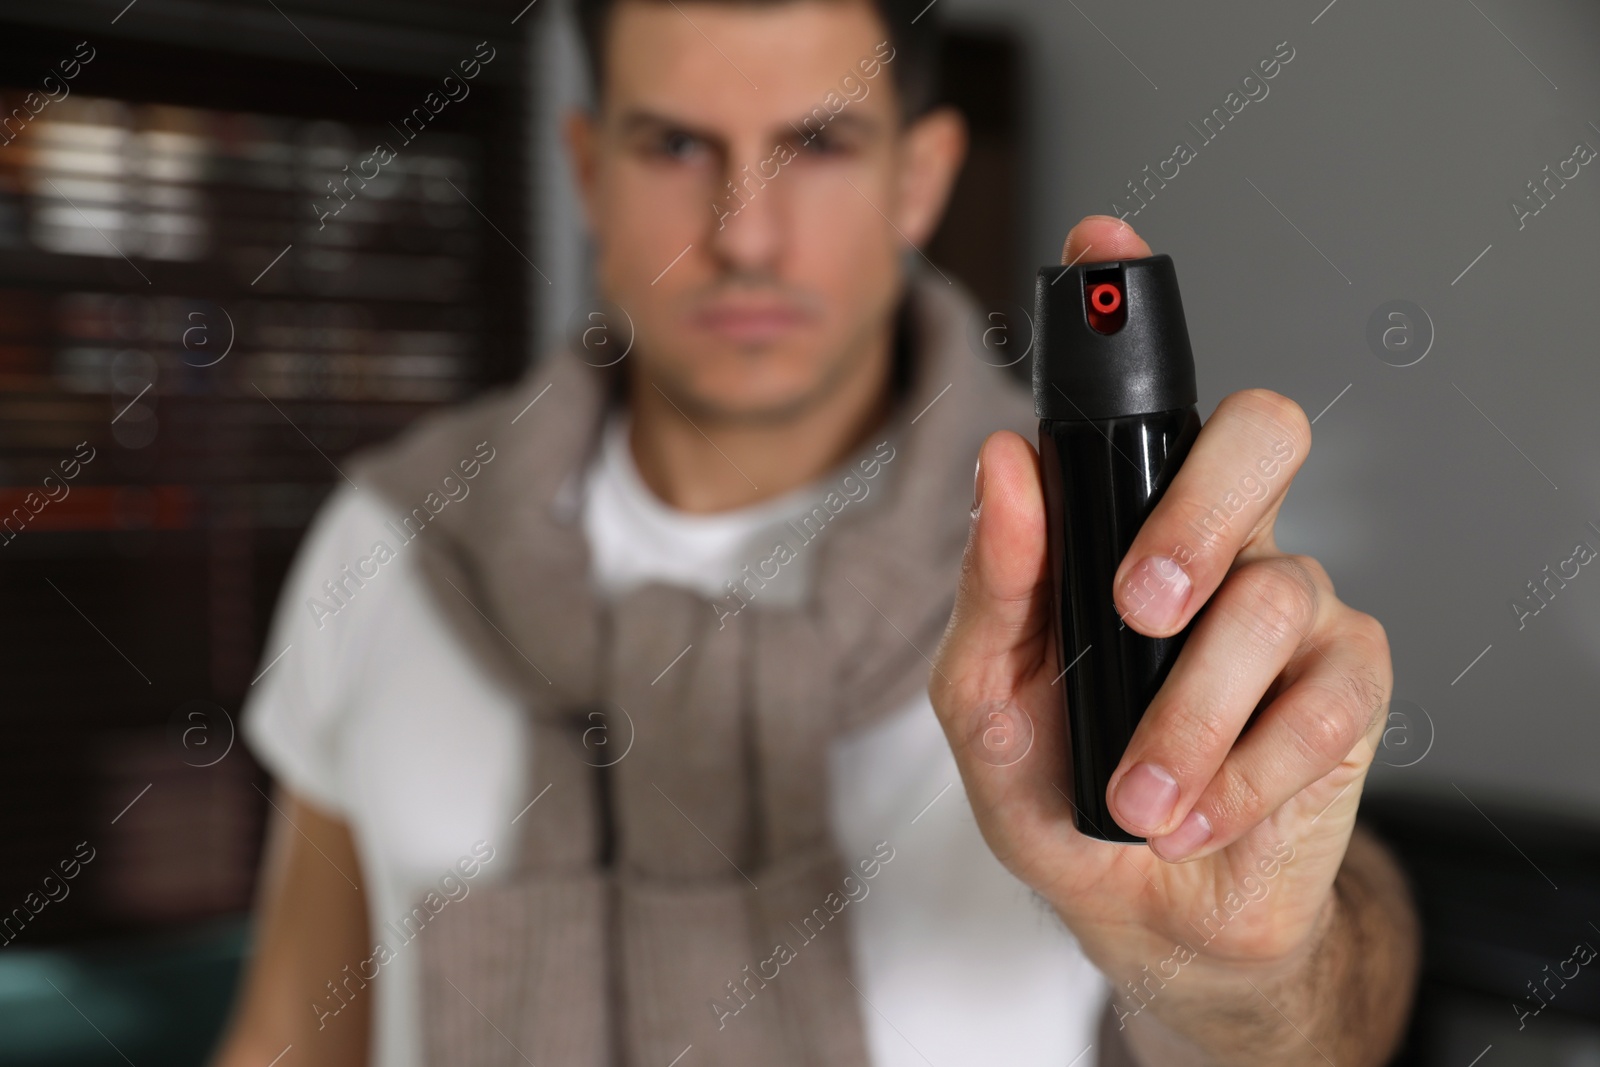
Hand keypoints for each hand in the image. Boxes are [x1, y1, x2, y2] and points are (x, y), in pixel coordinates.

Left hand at [928, 216, 1391, 1015]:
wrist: (1147, 910)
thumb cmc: (1060, 787)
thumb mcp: (984, 698)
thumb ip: (991, 587)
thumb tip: (1003, 468)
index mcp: (1124, 528)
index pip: (1140, 402)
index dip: (1128, 310)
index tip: (1103, 241)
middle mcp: (1218, 544)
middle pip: (1262, 436)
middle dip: (1200, 506)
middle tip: (1140, 603)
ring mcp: (1291, 609)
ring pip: (1275, 594)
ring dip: (1191, 713)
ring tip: (1137, 793)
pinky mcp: (1347, 687)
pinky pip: (1321, 694)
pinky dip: (1245, 768)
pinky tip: (1197, 811)